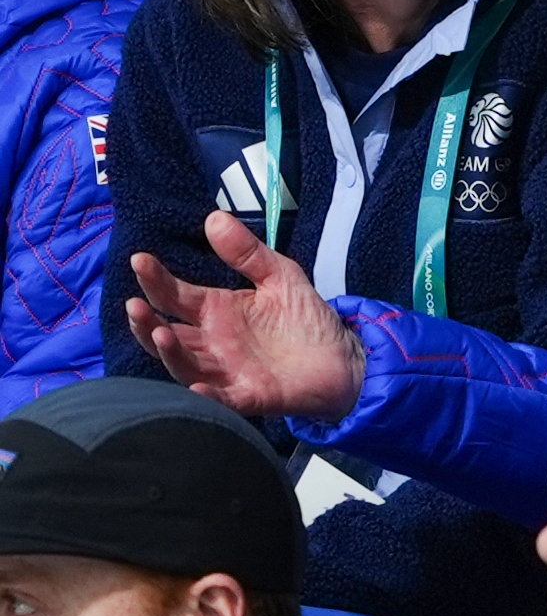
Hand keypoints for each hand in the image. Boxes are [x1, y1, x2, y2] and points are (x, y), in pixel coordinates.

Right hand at [125, 212, 363, 420]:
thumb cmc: (305, 319)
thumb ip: (247, 252)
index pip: (174, 295)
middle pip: (166, 333)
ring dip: (168, 352)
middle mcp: (211, 342)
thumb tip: (215, 218)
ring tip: (160, 332)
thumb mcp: (280, 276)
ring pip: (183, 365)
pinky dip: (205, 394)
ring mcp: (225, 371)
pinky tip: (196, 384)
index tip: (140, 260)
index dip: (155, 279)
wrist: (343, 359)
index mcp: (215, 311)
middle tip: (134, 304)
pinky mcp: (247, 395)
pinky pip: (220, 398)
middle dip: (146, 321)